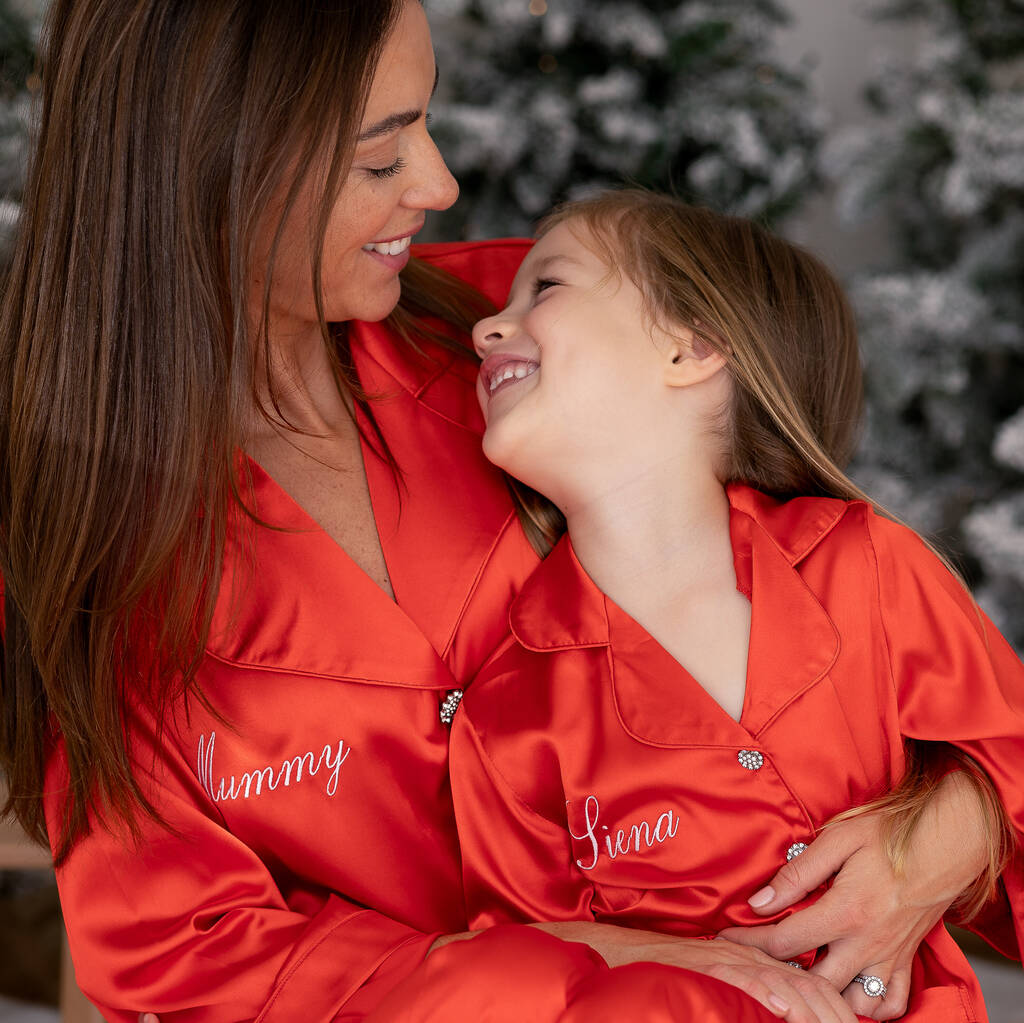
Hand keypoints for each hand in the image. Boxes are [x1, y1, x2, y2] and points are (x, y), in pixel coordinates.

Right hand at [531, 921, 856, 1022]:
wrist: (625, 950)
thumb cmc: (670, 970)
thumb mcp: (722, 980)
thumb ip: (755, 992)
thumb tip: (787, 1010)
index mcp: (759, 960)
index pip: (811, 981)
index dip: (840, 1007)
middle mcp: (750, 957)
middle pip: (807, 982)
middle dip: (837, 1012)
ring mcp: (729, 959)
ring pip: (783, 982)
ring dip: (812, 1008)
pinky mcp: (707, 965)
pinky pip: (742, 979)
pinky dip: (765, 993)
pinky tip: (783, 1008)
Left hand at [719, 774, 988, 1019]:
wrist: (946, 844)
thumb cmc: (889, 835)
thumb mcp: (837, 841)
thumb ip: (797, 874)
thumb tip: (760, 901)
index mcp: (845, 913)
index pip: (785, 942)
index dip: (750, 941)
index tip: (726, 935)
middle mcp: (868, 945)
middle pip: (814, 982)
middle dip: (781, 973)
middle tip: (759, 957)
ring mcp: (890, 958)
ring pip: (852, 1001)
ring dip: (825, 994)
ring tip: (800, 973)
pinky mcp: (908, 961)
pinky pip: (890, 1004)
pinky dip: (868, 1005)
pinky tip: (846, 987)